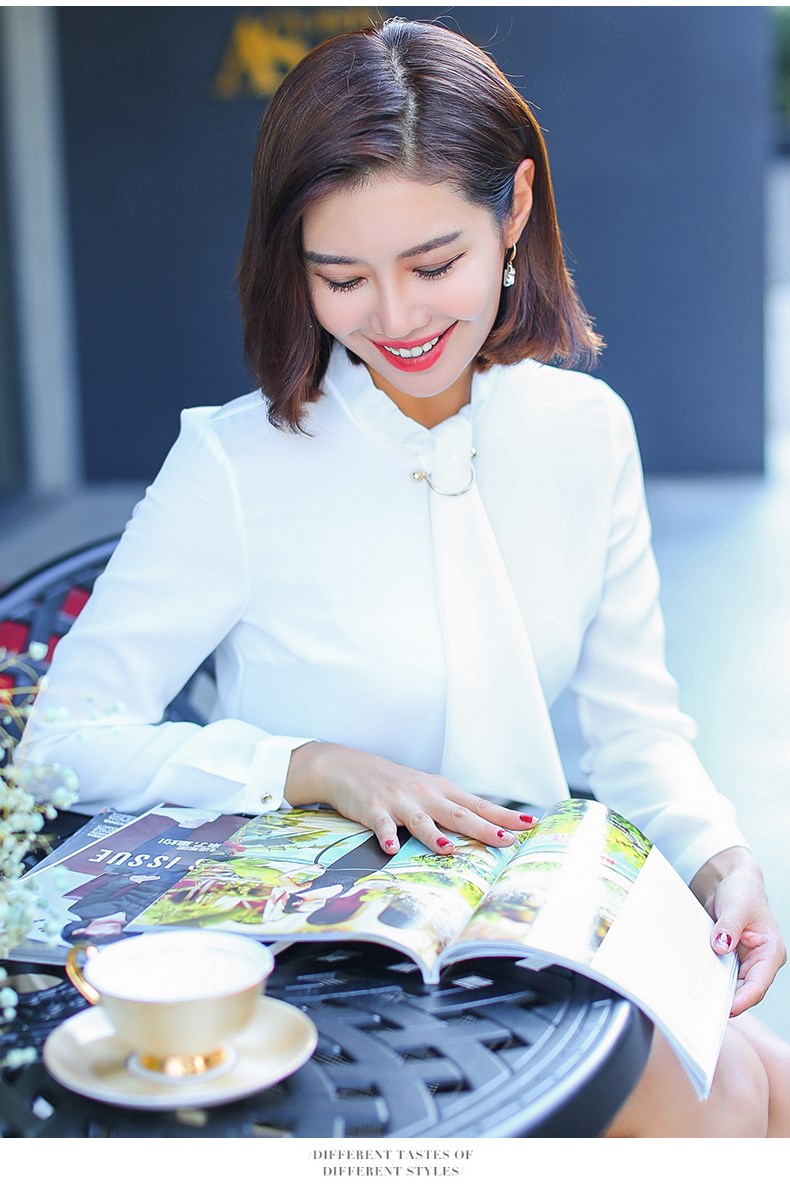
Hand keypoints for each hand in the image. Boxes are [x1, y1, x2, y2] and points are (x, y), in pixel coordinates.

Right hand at [284, 741, 537, 854]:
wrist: (347, 767)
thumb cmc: (392, 783)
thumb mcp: (424, 791)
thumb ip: (449, 809)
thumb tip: (481, 829)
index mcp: (440, 790)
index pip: (478, 805)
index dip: (503, 816)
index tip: (529, 825)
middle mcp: (424, 794)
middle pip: (459, 813)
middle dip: (484, 828)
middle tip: (506, 840)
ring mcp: (399, 801)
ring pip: (422, 820)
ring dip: (435, 835)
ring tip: (450, 848)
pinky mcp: (373, 809)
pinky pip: (382, 825)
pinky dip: (387, 836)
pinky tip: (392, 849)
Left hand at [690, 846, 786, 1015]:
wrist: (732, 882)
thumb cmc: (743, 891)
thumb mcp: (737, 905)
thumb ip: (730, 926)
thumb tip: (721, 947)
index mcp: (770, 952)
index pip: (758, 984)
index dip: (744, 999)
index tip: (726, 1009)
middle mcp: (759, 961)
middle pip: (744, 991)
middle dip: (726, 1001)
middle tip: (703, 1010)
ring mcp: (744, 962)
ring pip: (731, 986)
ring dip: (715, 992)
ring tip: (695, 1001)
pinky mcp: (730, 959)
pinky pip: (720, 974)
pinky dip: (709, 979)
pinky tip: (692, 982)